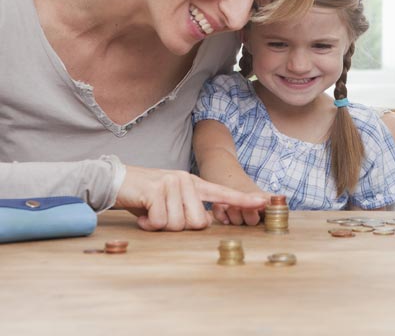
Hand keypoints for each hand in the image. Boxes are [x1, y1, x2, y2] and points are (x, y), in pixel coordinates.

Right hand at [115, 166, 266, 230]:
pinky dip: (149, 224)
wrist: (118, 180)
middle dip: (179, 227)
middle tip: (164, 216)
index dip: (242, 200)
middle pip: (198, 222)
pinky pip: (160, 222)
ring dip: (161, 225)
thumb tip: (204, 223)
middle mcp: (186, 180)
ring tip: (152, 212)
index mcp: (193, 183)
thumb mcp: (172, 199)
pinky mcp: (157, 190)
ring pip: (178, 225)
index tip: (262, 202)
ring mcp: (172, 183)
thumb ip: (189, 209)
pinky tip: (144, 213)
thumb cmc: (147, 195)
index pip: (222, 193)